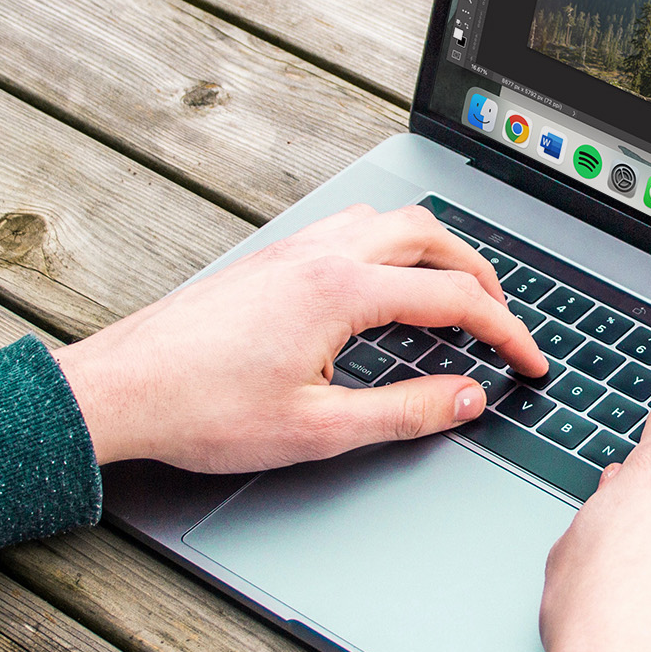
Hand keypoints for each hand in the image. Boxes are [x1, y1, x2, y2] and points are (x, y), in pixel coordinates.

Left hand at [54, 204, 547, 470]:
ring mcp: (291, 251)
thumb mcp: (318, 430)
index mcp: (342, 292)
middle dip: (479, 275)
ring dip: (433, 250)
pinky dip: (388, 248)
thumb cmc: (201, 409)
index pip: (453, 300)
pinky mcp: (268, 260)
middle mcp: (320, 256)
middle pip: (429, 237)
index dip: (506, 332)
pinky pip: (348, 229)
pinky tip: (380, 286)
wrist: (122, 390)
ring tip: (450, 293)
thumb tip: (465, 399)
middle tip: (500, 319)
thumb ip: (404, 412)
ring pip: (386, 221)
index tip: (528, 362)